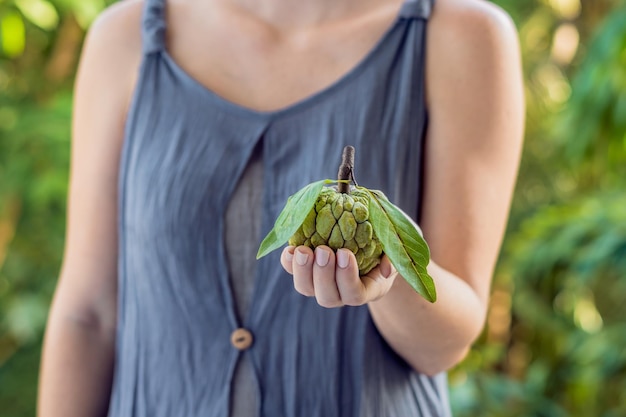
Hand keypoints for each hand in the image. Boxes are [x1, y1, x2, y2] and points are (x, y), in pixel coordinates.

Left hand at [280, 245, 396, 307]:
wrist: (370, 238)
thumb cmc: (387, 243)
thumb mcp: (397, 246)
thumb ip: (396, 256)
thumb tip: (386, 269)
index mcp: (367, 289)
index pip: (355, 294)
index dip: (347, 278)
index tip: (346, 254)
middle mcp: (341, 292)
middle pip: (327, 297)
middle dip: (323, 274)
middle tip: (324, 250)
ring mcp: (321, 283)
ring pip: (306, 288)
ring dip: (302, 270)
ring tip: (303, 250)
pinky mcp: (306, 269)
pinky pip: (292, 271)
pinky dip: (289, 262)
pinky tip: (290, 249)